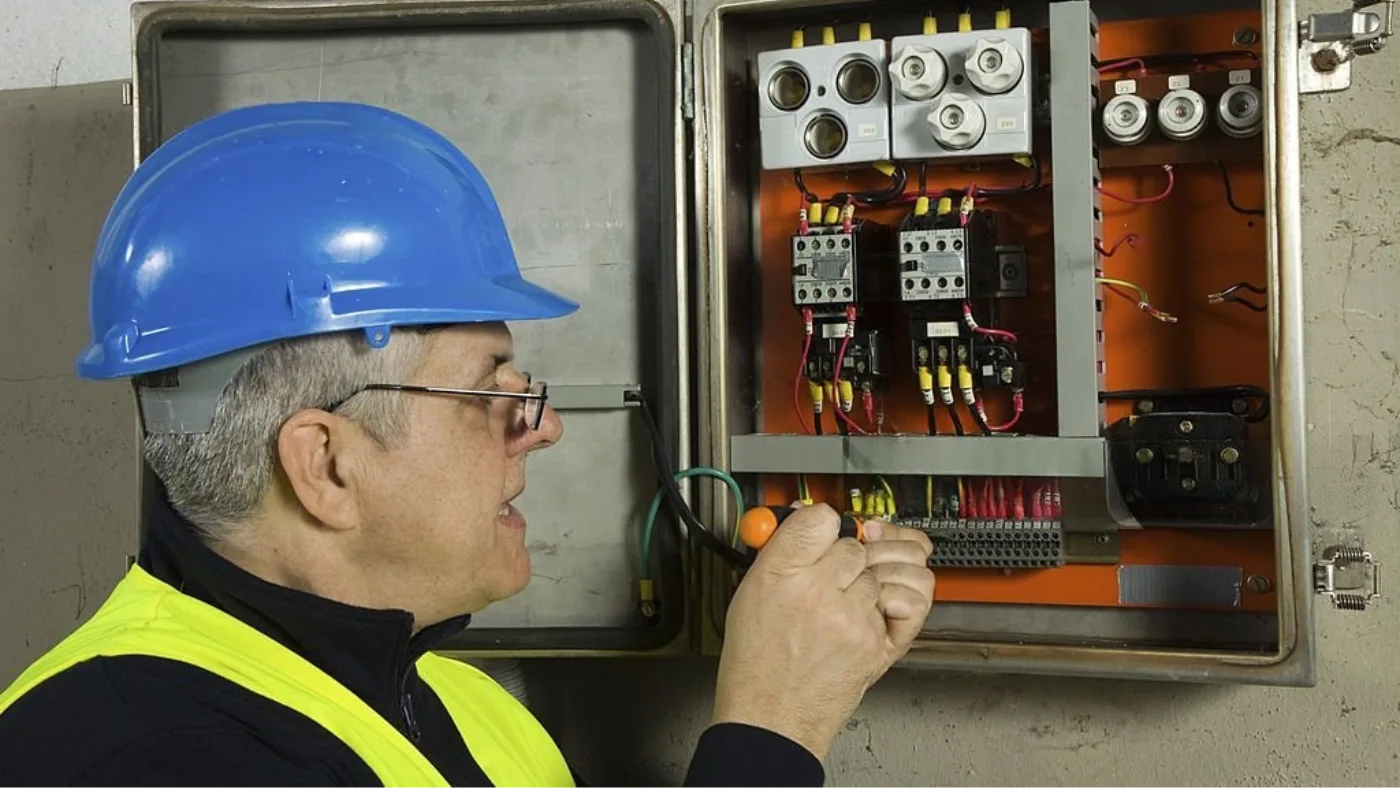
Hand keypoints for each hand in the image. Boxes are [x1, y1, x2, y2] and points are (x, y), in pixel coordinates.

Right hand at [710, 503, 934, 760]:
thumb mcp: (750, 595)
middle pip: (857, 543)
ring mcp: (852, 617)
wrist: (771, 718)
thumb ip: (782, 553)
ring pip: (885, 569)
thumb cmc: (757, 664)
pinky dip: (900, 599)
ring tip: (859, 592)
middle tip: (838, 573)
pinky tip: (883, 605)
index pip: (820, 518)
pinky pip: (908, 598)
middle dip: (851, 556)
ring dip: (875, 578)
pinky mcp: (876, 642)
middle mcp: (818, 591)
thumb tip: (803, 520)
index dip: (827, 523)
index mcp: (779, 573)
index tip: (826, 531)